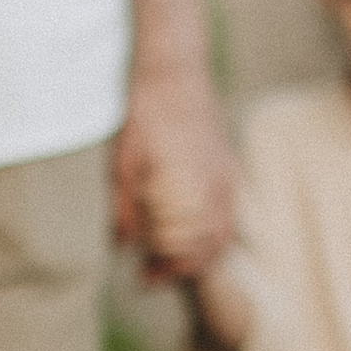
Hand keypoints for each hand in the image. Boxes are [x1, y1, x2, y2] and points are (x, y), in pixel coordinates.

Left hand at [114, 63, 236, 282]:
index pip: (183, 253)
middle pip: (205, 251)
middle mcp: (215, 192)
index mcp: (190, 196)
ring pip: (221, 236)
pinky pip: (230, 214)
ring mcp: (225, 180)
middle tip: (152, 276)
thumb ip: (123, 210)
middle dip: (179, 269)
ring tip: (174, 264)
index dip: (162, 273)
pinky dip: (215, 235)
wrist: (174, 69)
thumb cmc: (145, 114)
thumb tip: (121, 248)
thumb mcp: (123, 164)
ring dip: (199, 256)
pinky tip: (198, 237)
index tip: (142, 281)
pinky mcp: (227, 167)